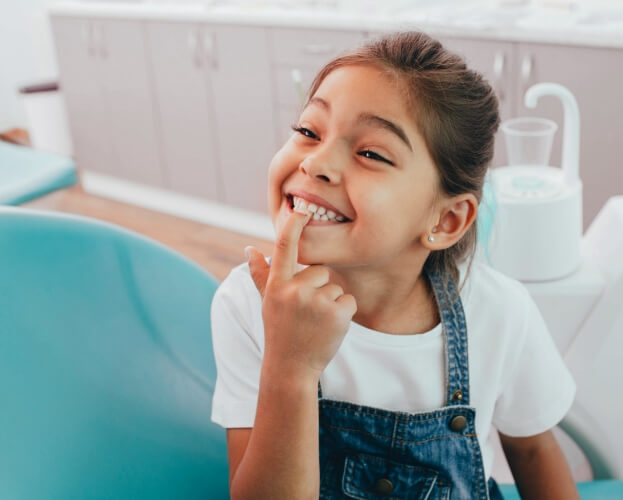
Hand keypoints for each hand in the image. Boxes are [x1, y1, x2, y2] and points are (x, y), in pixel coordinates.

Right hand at [247, 210, 356, 378]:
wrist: (291, 368)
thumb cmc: (279, 331)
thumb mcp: (267, 302)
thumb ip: (260, 274)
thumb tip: (249, 249)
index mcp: (277, 285)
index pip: (284, 247)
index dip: (293, 225)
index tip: (301, 208)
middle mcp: (294, 290)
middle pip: (320, 270)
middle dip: (318, 288)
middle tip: (307, 313)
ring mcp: (316, 302)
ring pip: (335, 287)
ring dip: (331, 303)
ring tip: (316, 323)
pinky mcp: (337, 313)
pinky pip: (348, 300)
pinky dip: (344, 313)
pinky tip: (329, 328)